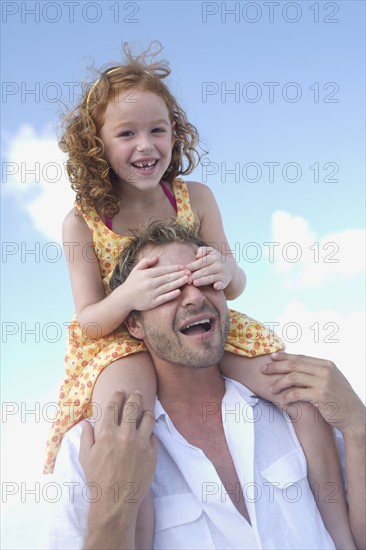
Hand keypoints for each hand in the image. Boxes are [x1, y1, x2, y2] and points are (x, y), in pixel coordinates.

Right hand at [80, 391, 157, 523]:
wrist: (115, 502)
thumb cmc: (97, 480)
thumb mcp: (86, 457)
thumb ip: (86, 437)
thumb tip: (87, 423)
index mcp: (106, 433)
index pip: (114, 405)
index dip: (117, 395)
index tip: (120, 392)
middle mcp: (125, 434)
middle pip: (133, 405)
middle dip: (134, 396)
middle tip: (135, 394)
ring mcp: (140, 443)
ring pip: (148, 417)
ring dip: (146, 411)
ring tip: (144, 411)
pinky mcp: (152, 453)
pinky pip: (153, 435)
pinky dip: (149, 433)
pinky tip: (146, 434)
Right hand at [122, 256, 189, 310]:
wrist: (124, 298)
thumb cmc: (132, 283)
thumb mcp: (136, 270)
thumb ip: (146, 262)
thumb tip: (157, 257)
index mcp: (147, 274)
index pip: (163, 270)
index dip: (174, 268)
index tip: (183, 266)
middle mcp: (150, 283)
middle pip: (168, 278)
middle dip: (180, 274)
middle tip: (189, 272)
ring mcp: (151, 293)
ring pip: (168, 287)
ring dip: (179, 283)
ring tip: (187, 279)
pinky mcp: (152, 302)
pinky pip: (164, 298)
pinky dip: (172, 295)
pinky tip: (179, 291)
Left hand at [185, 246, 235, 290]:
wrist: (230, 268)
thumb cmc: (215, 259)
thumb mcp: (211, 251)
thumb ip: (203, 250)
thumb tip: (197, 256)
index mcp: (213, 257)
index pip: (201, 262)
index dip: (192, 266)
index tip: (184, 270)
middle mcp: (218, 266)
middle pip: (204, 271)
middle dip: (194, 275)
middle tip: (186, 280)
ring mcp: (222, 274)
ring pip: (210, 278)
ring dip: (203, 281)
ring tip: (195, 283)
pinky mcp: (224, 282)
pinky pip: (222, 284)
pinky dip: (219, 285)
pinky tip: (216, 286)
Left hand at [261, 351, 364, 434]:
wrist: (354, 416)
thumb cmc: (340, 399)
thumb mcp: (331, 380)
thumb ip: (317, 372)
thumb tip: (299, 366)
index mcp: (326, 364)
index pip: (301, 357)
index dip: (285, 357)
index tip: (272, 357)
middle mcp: (325, 370)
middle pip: (294, 365)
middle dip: (276, 367)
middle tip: (263, 369)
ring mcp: (323, 382)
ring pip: (293, 378)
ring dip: (279, 383)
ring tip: (271, 388)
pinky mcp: (320, 396)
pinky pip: (297, 393)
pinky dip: (288, 397)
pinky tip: (283, 401)